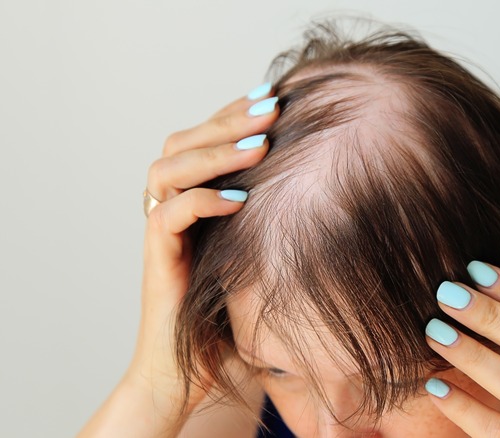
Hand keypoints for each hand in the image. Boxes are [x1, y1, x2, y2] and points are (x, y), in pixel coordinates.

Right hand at [126, 84, 278, 414]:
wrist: (201, 375)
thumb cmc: (239, 316)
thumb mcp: (267, 255)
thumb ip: (282, 220)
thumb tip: (339, 184)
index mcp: (197, 199)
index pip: (206, 137)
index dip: (235, 113)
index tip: (279, 96)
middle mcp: (174, 207)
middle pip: (183, 140)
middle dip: (228, 118)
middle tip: (272, 105)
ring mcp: (164, 233)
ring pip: (167, 167)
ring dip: (213, 150)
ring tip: (259, 143)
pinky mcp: (159, 260)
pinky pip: (168, 215)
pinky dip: (202, 199)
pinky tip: (239, 199)